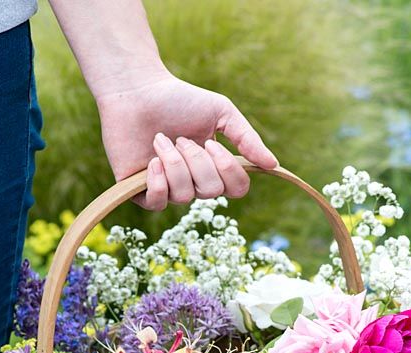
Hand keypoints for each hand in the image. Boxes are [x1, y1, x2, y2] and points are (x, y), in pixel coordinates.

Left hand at [97, 73, 277, 209]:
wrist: (137, 92)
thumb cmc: (179, 100)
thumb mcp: (221, 113)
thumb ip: (247, 139)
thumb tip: (273, 164)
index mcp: (215, 168)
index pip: (236, 189)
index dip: (228, 171)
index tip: (211, 143)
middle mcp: (194, 184)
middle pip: (211, 191)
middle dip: (197, 161)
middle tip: (180, 138)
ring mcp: (169, 190)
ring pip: (185, 195)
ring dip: (174, 163)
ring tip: (160, 139)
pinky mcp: (142, 193)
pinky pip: (159, 202)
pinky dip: (158, 181)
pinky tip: (151, 161)